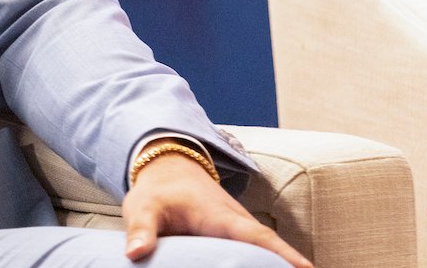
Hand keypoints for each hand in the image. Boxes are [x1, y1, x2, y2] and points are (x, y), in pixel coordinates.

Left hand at [121, 151, 311, 267]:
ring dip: (280, 264)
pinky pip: (258, 254)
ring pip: (266, 253)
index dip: (282, 255)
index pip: (257, 238)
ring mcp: (240, 232)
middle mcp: (239, 225)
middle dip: (291, 264)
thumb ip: (142, 230)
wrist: (168, 169)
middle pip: (271, 250)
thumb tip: (135, 254)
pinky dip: (268, 263)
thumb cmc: (158, 191)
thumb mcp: (145, 207)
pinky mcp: (237, 240)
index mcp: (221, 217)